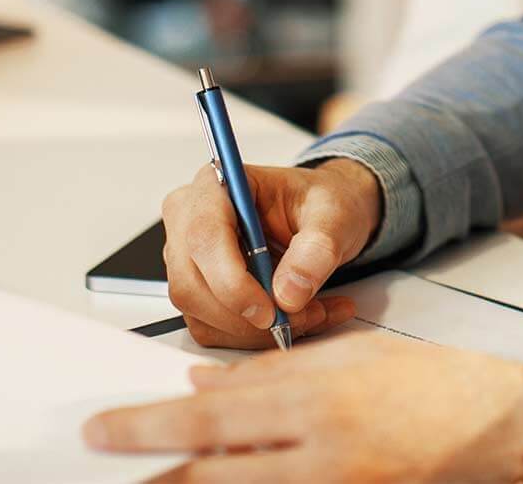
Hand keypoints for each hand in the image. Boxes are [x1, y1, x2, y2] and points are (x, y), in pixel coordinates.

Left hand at [82, 333, 522, 481]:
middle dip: (154, 473)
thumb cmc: (443, 386)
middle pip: (215, 473)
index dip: (149, 426)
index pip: (213, 418)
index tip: (103, 429)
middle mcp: (325, 457)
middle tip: (105, 467)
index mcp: (321, 402)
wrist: (513, 429)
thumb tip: (201, 382)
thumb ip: (276, 371)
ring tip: (157, 482)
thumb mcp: (356, 356)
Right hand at [161, 159, 381, 348]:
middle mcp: (190, 219)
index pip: (204, 237)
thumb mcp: (334, 214)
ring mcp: (188, 257)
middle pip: (191, 284)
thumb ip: (316, 249)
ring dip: (257, 329)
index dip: (232, 282)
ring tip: (312, 313)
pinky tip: (296, 318)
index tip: (271, 309)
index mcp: (217, 185)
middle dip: (247, 315)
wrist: (323, 216)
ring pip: (201, 313)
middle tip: (303, 315)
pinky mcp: (198, 289)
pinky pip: (212, 328)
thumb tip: (289, 293)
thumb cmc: (321, 204)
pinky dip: (255, 336)